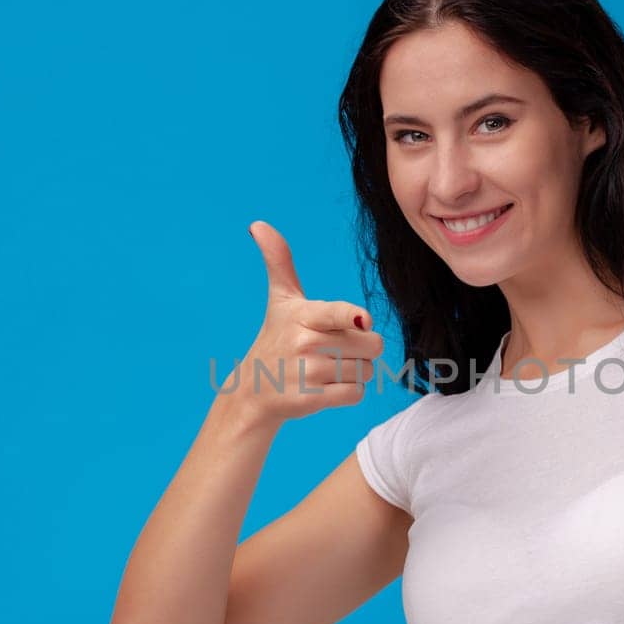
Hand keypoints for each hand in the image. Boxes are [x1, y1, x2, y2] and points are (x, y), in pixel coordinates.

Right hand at [230, 221, 382, 425]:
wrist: (252, 391)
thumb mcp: (279, 300)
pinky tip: (328, 387)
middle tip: (337, 349)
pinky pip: (356, 394)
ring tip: (328, 369)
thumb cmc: (276, 338)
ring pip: (366, 370)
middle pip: (370, 344)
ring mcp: (308, 373)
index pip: (338, 314)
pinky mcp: (312, 399)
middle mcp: (304, 343)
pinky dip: (350, 392)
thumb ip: (279, 262)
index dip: (354, 317)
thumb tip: (258, 224)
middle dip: (363, 348)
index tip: (363, 321)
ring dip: (356, 371)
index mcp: (302, 315)